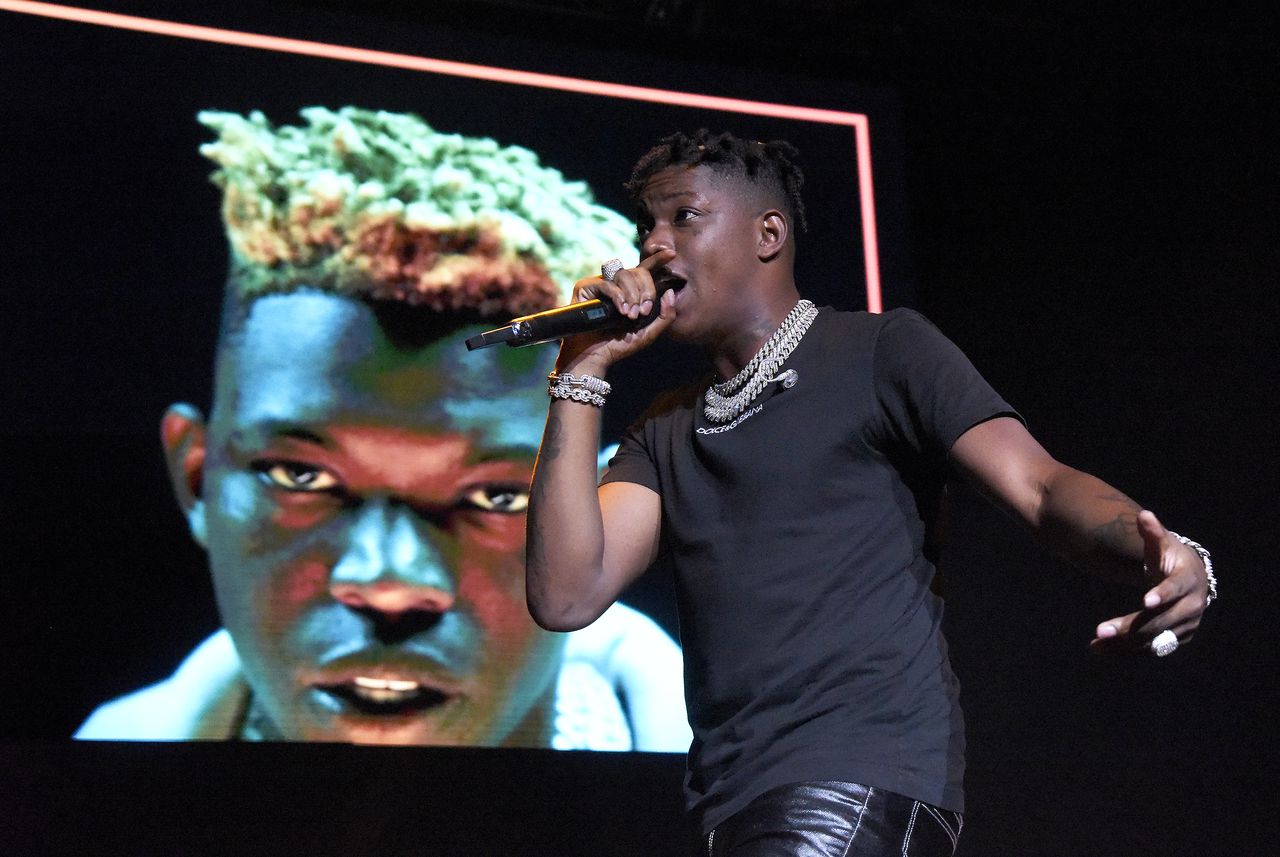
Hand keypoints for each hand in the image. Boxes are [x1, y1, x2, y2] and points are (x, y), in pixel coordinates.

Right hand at [555, 249, 678, 374]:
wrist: (594, 356)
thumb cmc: (619, 346)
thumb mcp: (649, 333)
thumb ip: (665, 315)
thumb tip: (670, 291)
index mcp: (631, 292)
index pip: (645, 269)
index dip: (657, 259)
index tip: (671, 254)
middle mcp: (616, 285)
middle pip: (638, 272)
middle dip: (645, 292)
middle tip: (643, 312)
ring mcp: (600, 284)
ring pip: (624, 275)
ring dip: (632, 296)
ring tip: (630, 316)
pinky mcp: (586, 287)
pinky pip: (607, 284)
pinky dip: (618, 297)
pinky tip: (621, 311)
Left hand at [1090, 510, 1209, 654]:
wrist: (1191, 580)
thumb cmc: (1171, 557)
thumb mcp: (1162, 543)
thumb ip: (1152, 532)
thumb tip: (1144, 515)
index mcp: (1188, 581)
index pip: (1176, 589)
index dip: (1162, 595)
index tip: (1145, 602)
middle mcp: (1191, 608)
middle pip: (1159, 621)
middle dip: (1130, 627)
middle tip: (1101, 631)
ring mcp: (1184, 626)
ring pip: (1153, 639)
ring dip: (1124, 644)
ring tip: (1095, 643)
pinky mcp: (1175, 640)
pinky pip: (1149, 649)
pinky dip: (1126, 651)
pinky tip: (1100, 650)